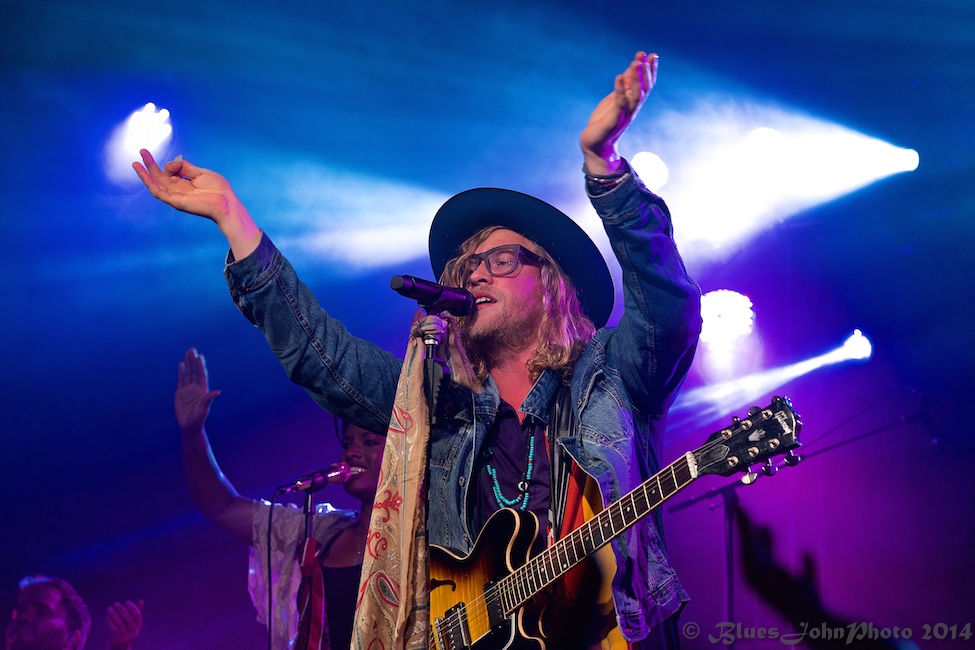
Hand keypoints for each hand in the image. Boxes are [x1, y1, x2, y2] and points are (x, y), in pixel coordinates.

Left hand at [105, 599, 143, 649]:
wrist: (119, 648)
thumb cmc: (126, 631)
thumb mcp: (132, 623)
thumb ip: (136, 612)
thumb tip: (141, 600)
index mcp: (138, 627)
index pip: (137, 616)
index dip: (133, 608)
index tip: (126, 602)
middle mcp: (133, 632)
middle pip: (129, 619)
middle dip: (122, 610)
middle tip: (115, 603)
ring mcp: (125, 637)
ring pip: (120, 624)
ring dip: (114, 615)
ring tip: (109, 609)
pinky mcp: (117, 640)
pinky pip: (113, 630)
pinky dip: (110, 622)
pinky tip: (107, 617)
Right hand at [133, 150, 236, 221]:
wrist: (226, 203)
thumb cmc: (219, 190)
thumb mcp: (202, 173)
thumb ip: (186, 167)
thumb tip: (173, 162)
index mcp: (186, 183)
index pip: (171, 172)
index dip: (170, 164)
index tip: (179, 162)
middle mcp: (179, 190)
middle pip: (160, 176)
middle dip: (151, 164)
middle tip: (142, 151)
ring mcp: (176, 196)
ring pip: (156, 183)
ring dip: (145, 172)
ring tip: (136, 162)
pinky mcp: (174, 201)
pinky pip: (157, 191)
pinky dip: (148, 181)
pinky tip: (142, 172)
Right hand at [175, 348, 220, 432]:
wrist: (189, 426)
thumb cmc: (198, 419)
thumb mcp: (204, 409)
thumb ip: (208, 399)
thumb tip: (218, 392)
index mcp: (203, 390)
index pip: (201, 375)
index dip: (201, 365)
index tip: (200, 356)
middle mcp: (196, 388)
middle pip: (194, 371)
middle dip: (193, 360)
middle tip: (192, 349)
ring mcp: (188, 390)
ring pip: (188, 373)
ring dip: (187, 363)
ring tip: (187, 352)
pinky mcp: (180, 393)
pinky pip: (181, 380)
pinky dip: (181, 372)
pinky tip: (181, 364)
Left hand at [580, 51, 657, 174]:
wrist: (595, 144)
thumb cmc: (604, 121)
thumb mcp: (615, 99)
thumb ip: (624, 86)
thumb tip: (631, 69)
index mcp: (633, 103)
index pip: (647, 85)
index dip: (650, 70)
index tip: (652, 54)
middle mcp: (632, 109)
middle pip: (644, 88)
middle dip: (645, 71)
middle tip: (644, 54)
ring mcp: (625, 115)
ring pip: (636, 95)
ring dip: (637, 78)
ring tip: (636, 62)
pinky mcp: (614, 120)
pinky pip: (619, 103)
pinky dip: (620, 89)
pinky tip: (620, 77)